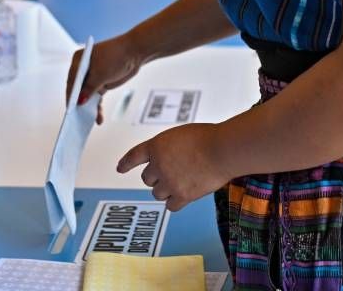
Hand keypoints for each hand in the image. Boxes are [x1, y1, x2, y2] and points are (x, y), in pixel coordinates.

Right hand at [67, 35, 142, 124]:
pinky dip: (97, 108)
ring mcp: (92, 76)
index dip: (70, 95)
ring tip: (89, 122)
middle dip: (78, 104)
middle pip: (78, 89)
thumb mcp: (101, 74)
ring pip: (87, 96)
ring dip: (88, 109)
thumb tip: (79, 101)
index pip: (71, 80)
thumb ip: (89, 88)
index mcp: (79, 60)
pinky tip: (99, 118)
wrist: (135, 52)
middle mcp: (83, 69)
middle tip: (76, 119)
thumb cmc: (116, 57)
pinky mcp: (101, 83)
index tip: (69, 109)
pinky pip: (96, 98)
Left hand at [117, 124, 232, 210]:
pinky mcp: (182, 196)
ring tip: (183, 181)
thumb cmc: (208, 138)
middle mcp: (158, 164)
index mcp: (157, 146)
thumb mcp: (181, 135)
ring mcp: (169, 181)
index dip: (126, 163)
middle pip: (147, 178)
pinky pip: (170, 206)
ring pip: (157, 193)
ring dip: (167, 190)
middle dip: (157, 177)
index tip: (120, 168)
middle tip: (173, 172)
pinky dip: (176, 202)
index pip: (134, 156)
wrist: (222, 150)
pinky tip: (184, 195)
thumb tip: (170, 161)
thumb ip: (170, 148)